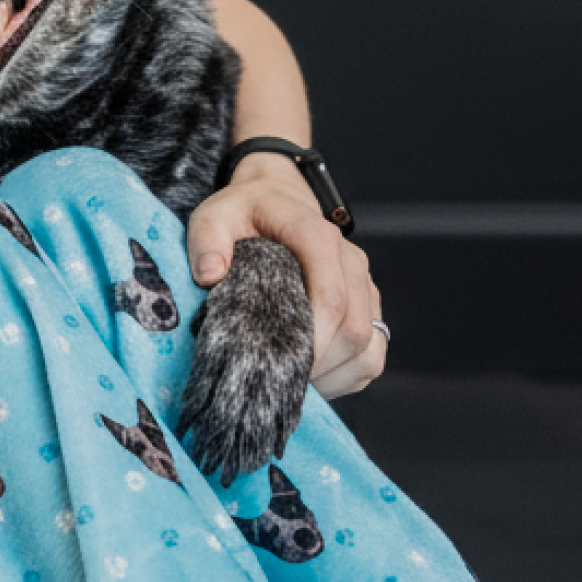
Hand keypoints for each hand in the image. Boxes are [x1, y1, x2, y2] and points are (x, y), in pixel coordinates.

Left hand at [186, 154, 385, 398]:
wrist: (276, 200)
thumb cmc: (245, 212)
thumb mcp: (215, 215)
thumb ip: (207, 239)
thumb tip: (209, 274)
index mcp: (317, 238)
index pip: (330, 297)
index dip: (313, 340)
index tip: (282, 366)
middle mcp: (350, 261)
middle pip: (355, 328)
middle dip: (320, 364)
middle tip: (279, 380)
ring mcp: (364, 285)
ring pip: (370, 344)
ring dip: (335, 373)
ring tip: (293, 381)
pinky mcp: (369, 305)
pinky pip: (374, 352)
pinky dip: (348, 374)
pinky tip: (313, 377)